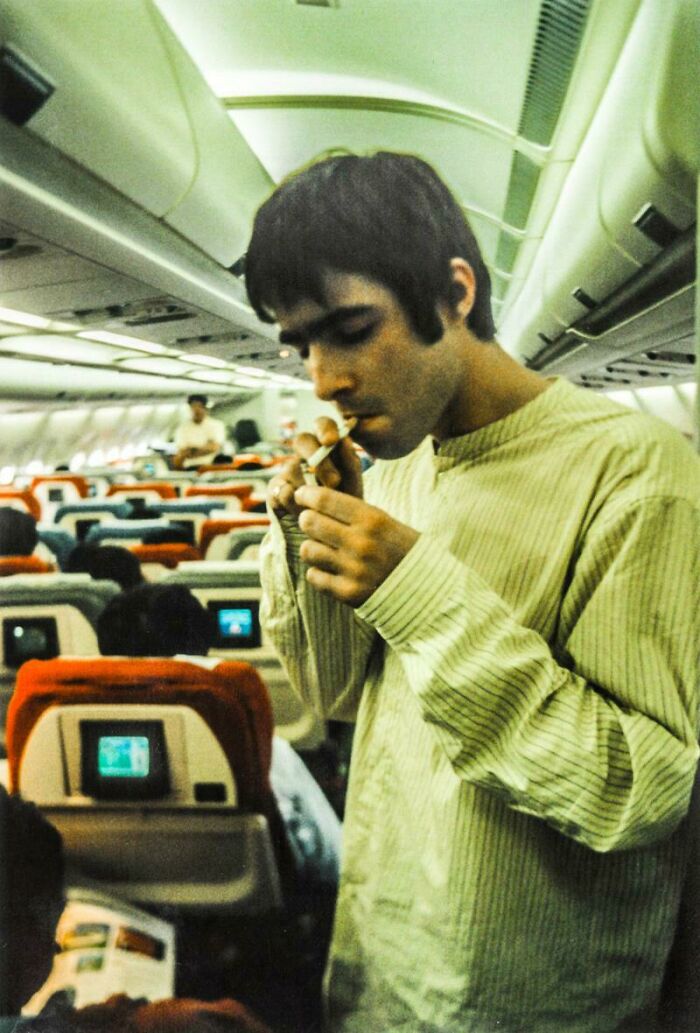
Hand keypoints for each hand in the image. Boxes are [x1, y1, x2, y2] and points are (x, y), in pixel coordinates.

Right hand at [267, 417, 361, 518]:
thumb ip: (350, 465)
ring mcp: (289, 473)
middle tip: (335, 482)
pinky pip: (278, 488)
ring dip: (308, 487)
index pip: (322, 425)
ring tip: (324, 506)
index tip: (332, 440)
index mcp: (328, 448)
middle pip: (302, 440)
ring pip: (290, 466)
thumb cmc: (347, 507)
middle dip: (317, 459)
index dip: (325, 428)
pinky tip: (301, 508)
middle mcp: (306, 456)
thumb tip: (345, 439)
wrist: (332, 536)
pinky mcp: (275, 492)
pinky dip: (290, 498)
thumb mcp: (354, 488)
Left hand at [294, 483, 418, 606]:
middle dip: (307, 520)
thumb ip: (353, 512)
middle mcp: (361, 543)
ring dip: (313, 548)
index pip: (324, 499)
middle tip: (313, 522)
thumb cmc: (402, 550)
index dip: (307, 494)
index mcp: (373, 520)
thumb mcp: (386, 522)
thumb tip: (314, 498)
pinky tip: (332, 571)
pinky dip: (319, 573)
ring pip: (308, 549)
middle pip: (309, 522)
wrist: (427, 590)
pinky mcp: (348, 593)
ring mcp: (353, 570)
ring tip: (325, 549)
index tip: (302, 495)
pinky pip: (314, 576)